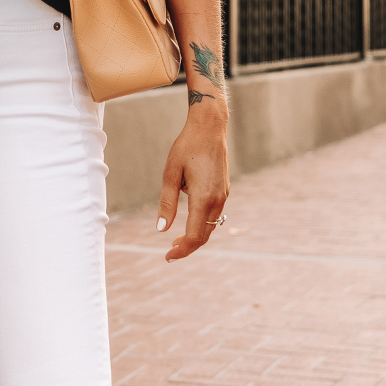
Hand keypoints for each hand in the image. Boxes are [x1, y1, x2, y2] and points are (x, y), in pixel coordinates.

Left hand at [155, 107, 229, 261]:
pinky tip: (188, 222)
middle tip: (169, 253)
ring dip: (195, 236)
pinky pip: (214, 215)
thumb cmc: (187, 147)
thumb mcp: (170, 175)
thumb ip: (166, 204)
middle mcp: (217, 200)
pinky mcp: (223, 190)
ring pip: (211, 226)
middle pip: (204, 235)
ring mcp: (223, 195)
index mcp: (204, 198)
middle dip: (188, 247)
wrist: (209, 128)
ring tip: (176, 240)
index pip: (195, 235)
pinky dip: (202, 224)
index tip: (168, 257)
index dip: (182, 250)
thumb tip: (162, 230)